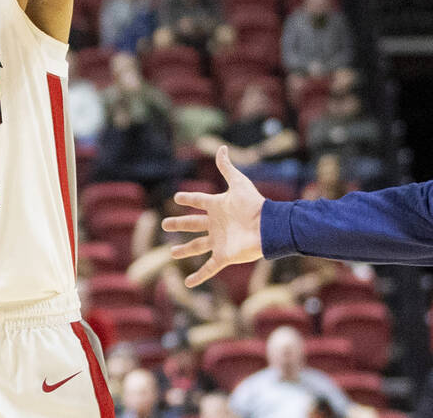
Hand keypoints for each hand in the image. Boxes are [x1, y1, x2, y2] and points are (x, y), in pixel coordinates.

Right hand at [161, 146, 265, 286]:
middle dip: (179, 223)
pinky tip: (188, 284)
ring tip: (171, 252)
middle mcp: (216, 224)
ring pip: (197, 246)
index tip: (177, 197)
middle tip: (165, 223)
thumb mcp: (238, 183)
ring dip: (184, 250)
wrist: (267, 227)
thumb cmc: (253, 204)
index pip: (199, 201)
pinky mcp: (224, 256)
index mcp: (218, 206)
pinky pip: (209, 268)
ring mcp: (219, 241)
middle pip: (193, 224)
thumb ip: (227, 167)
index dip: (188, 199)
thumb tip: (221, 147)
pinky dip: (199, 276)